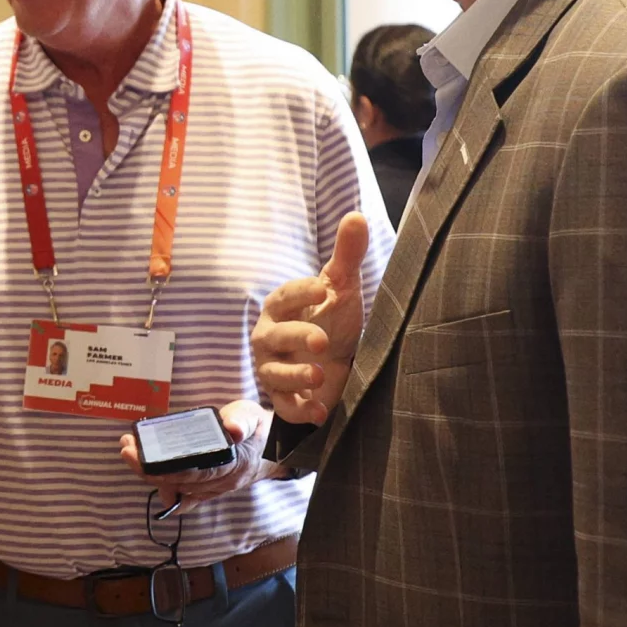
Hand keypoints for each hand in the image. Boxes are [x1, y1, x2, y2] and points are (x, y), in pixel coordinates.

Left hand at [118, 400, 277, 510]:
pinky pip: (187, 497)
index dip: (165, 467)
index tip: (140, 454)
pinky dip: (168, 492)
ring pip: (179, 488)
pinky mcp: (212, 490)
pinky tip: (151, 481)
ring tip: (130, 452)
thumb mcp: (252, 415)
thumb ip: (241, 420)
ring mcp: (217, 489)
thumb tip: (231, 428)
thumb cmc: (258, 428)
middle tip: (126, 449)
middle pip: (180, 481)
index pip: (194, 471)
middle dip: (149, 468)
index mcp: (233, 463)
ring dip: (152, 474)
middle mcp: (223, 482)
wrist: (274, 448)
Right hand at [252, 213, 369, 424]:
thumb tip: (356, 216)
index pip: (283, 297)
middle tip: (323, 340)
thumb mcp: (341, 289)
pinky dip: (300, 411)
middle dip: (297, 337)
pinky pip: (284, 407)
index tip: (323, 289)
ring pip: (275, 374)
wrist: (335, 364)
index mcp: (281, 307)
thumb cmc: (332, 319)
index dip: (300, 293)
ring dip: (296, 376)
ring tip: (321, 376)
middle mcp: (270, 338)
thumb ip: (346, 255)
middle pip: (274, 336)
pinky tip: (320, 411)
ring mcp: (274, 369)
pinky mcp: (284, 398)